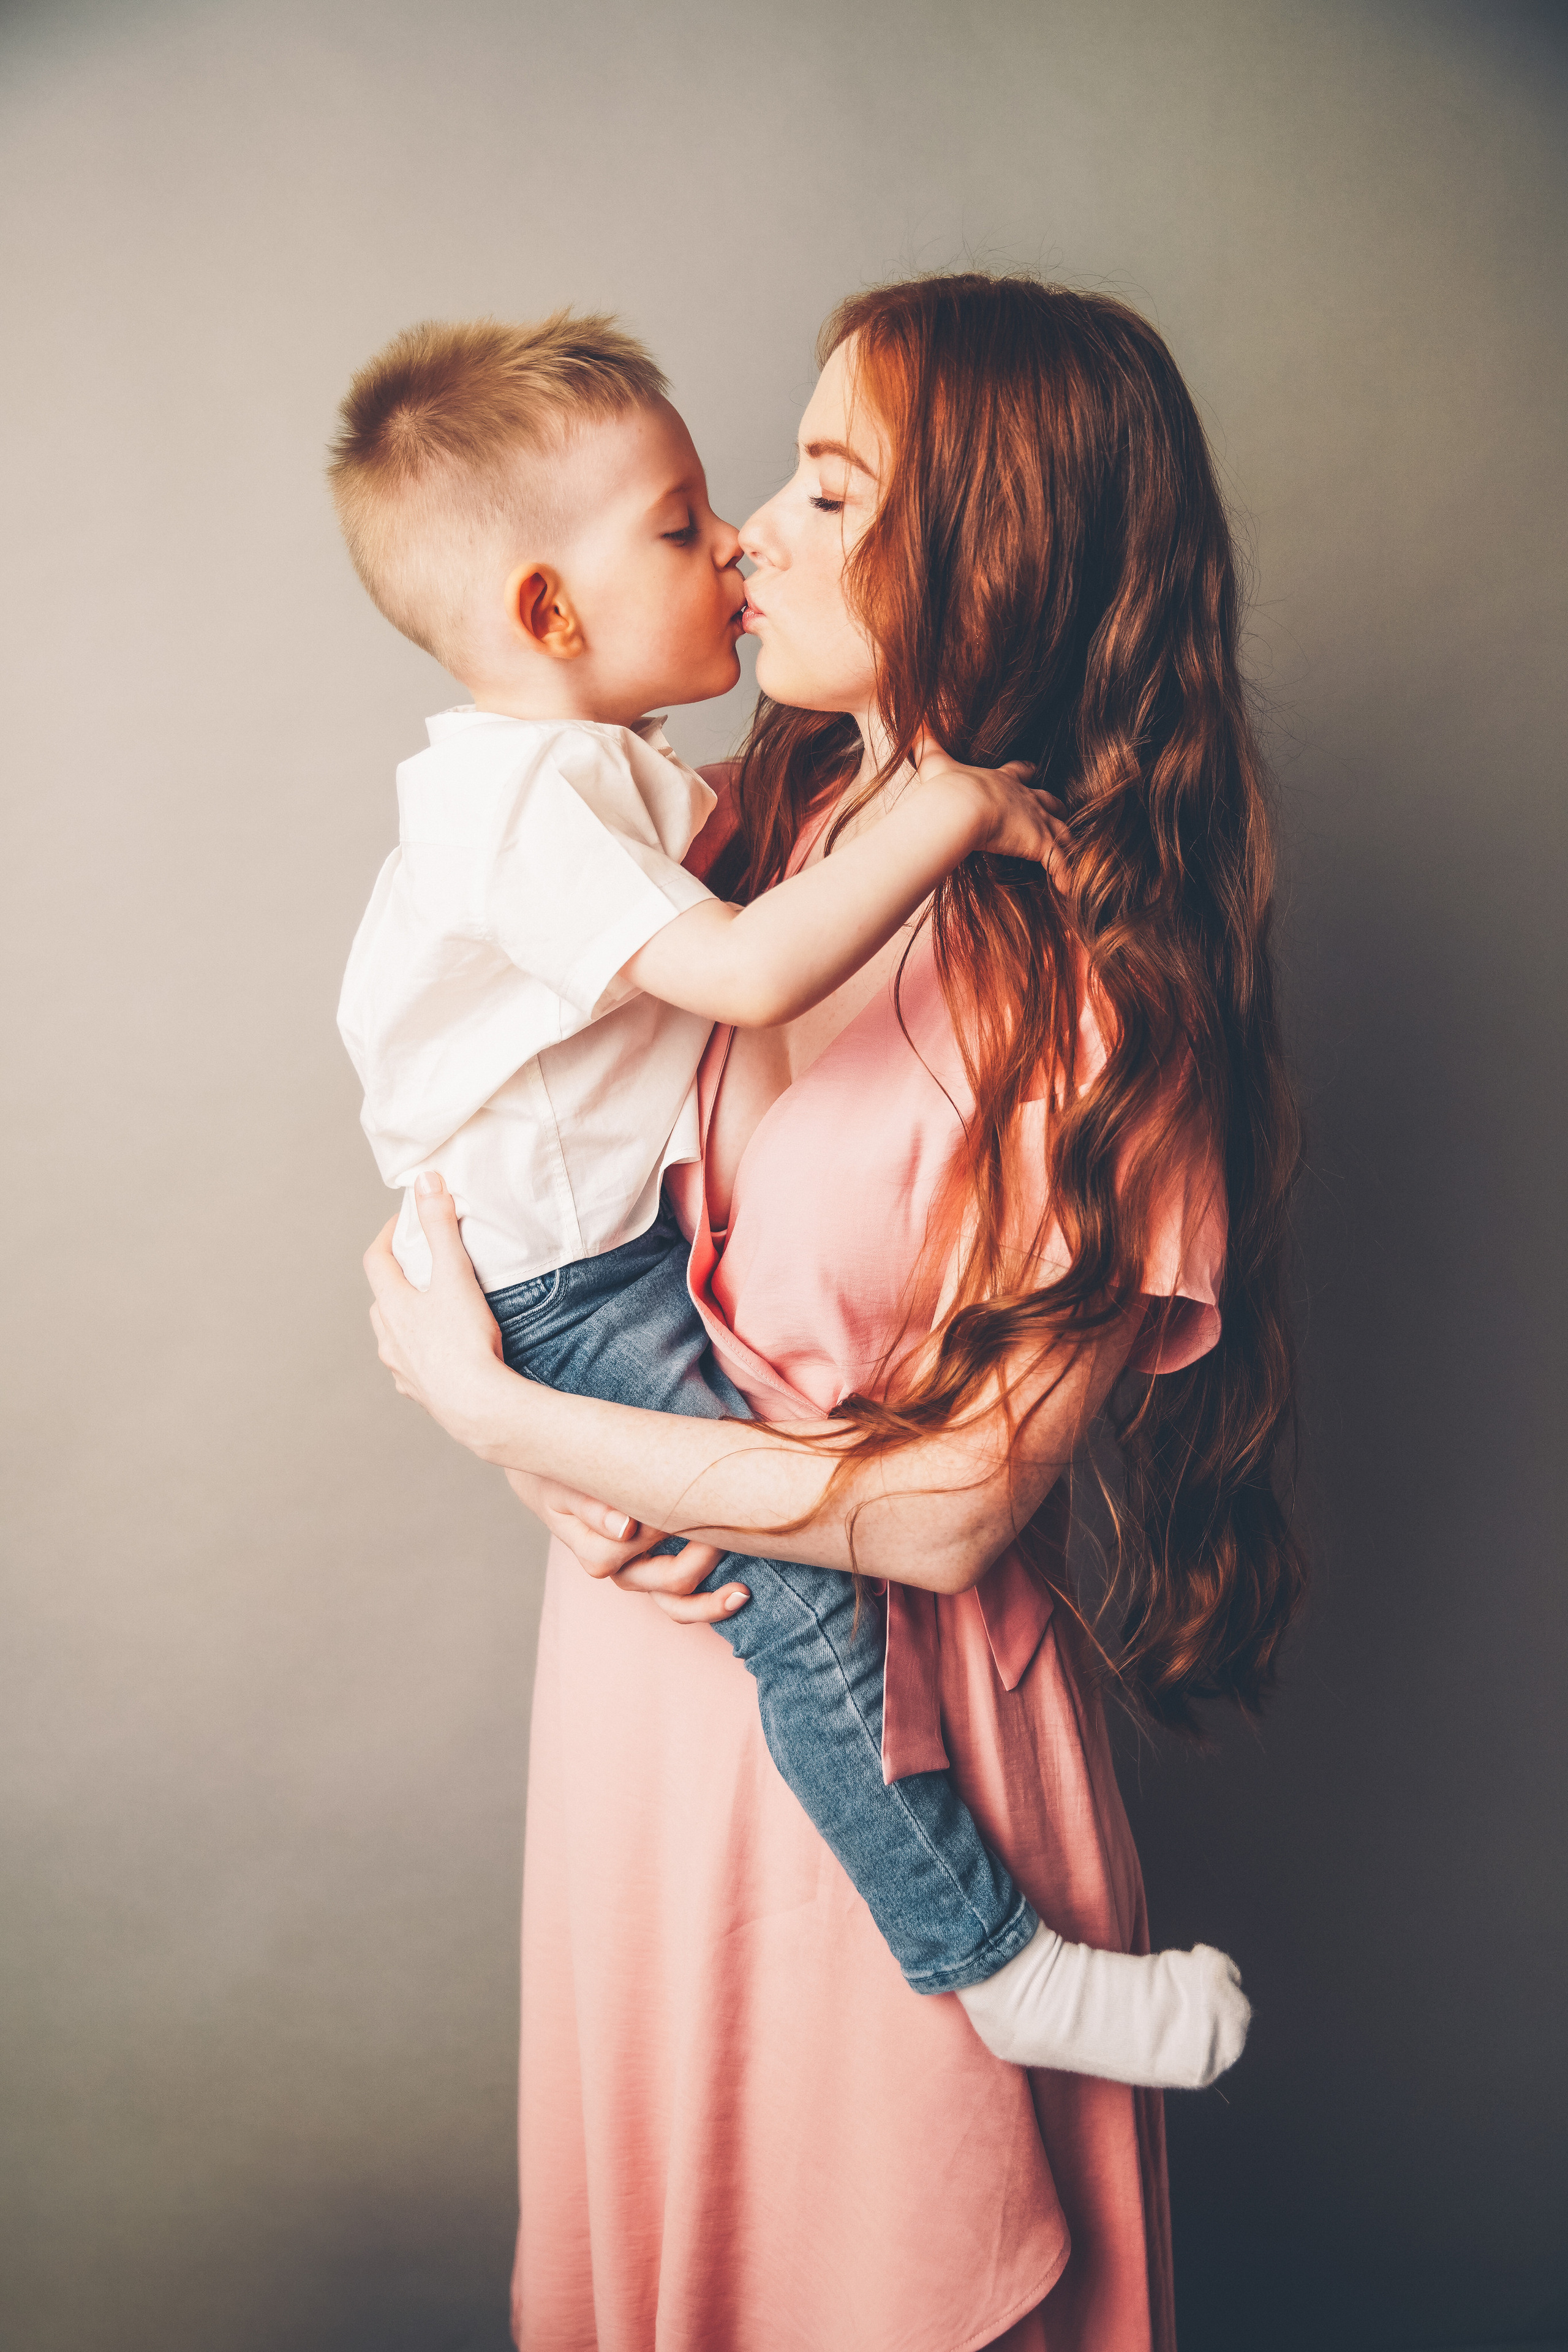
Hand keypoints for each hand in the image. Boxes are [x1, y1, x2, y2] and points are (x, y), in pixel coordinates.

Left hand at [363, 1173, 512, 1450]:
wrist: (477, 1407)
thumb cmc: (466, 1342)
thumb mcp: (456, 1275)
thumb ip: (441, 1227)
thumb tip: (425, 1181)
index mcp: (393, 1305)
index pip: (376, 1260)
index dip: (388, 1236)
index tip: (405, 1223)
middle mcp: (388, 1337)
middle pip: (383, 1298)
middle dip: (398, 1278)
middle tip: (423, 1265)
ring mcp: (400, 1368)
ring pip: (393, 1336)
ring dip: (407, 1319)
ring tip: (435, 1311)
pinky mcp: (418, 1393)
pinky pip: (411, 1367)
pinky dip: (421, 1354)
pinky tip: (443, 1355)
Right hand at [503, 1468, 750, 1624]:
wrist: (555, 1481)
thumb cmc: (563, 1476)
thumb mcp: (566, 1485)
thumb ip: (592, 1506)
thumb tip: (625, 1528)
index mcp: (594, 1547)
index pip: (628, 1551)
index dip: (658, 1526)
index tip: (683, 1495)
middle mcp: (620, 1569)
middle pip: (664, 1582)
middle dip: (700, 1556)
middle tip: (725, 1524)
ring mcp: (640, 1575)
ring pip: (675, 1603)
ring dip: (710, 1601)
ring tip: (741, 1592)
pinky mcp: (656, 1572)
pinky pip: (683, 1600)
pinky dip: (710, 1601)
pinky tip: (739, 1594)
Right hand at [911, 734, 1069, 883]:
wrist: (959, 806)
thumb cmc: (947, 787)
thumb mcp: (934, 762)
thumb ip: (926, 745)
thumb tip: (913, 728)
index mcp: (1003, 780)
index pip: (1021, 772)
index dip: (1026, 772)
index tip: (1033, 770)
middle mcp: (1025, 799)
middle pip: (1049, 801)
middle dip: (1056, 808)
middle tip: (1061, 814)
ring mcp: (1035, 821)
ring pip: (1061, 832)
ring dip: (1067, 843)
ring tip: (1075, 856)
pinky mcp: (1039, 842)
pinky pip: (1059, 862)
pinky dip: (1066, 875)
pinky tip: (1071, 888)